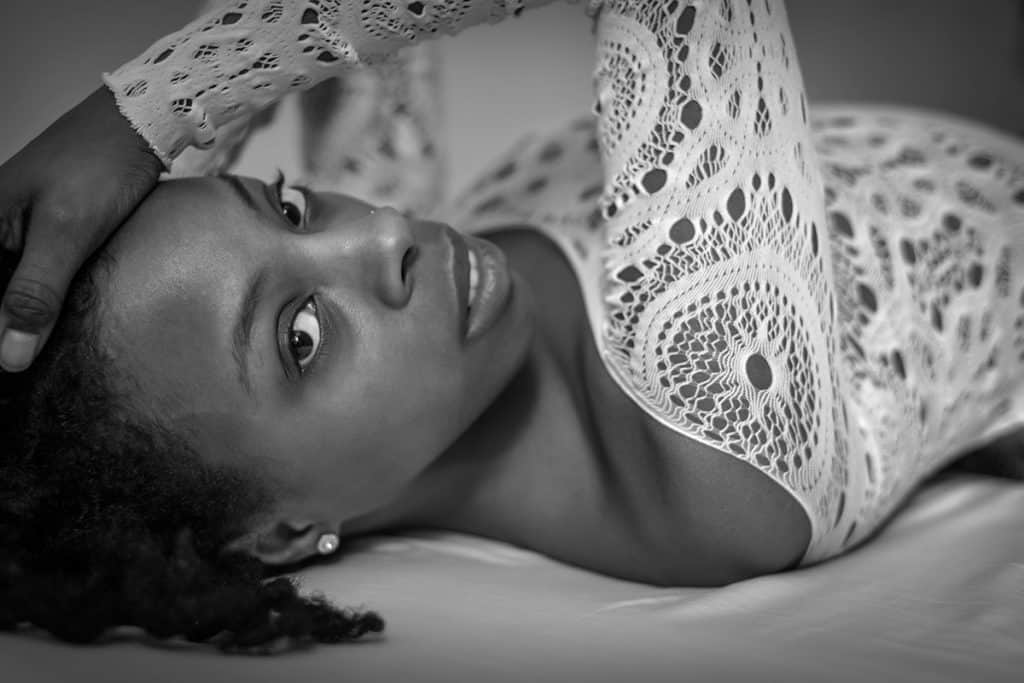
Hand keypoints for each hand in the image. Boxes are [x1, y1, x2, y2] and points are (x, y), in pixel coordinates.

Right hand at [0, 85, 162, 370]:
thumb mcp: (66, 233)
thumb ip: (35, 293)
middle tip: (27, 370)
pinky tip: (65, 323)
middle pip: (0, 295)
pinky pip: (39, 275)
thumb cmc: (100, 165)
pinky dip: (49, 300)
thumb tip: (8, 357)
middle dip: (10, 328)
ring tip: (42, 359)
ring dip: (29, 319)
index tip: (10, 370)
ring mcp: (22, 227)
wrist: (140, 123)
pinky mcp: (53, 230)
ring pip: (16, 288)